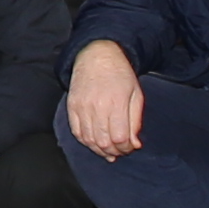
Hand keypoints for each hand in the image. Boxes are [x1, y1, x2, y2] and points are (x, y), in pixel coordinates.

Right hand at [64, 39, 144, 159]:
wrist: (97, 56)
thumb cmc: (120, 75)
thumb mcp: (136, 95)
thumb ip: (136, 121)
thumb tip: (135, 144)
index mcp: (116, 102)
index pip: (120, 137)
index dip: (126, 148)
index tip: (130, 147)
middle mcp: (97, 106)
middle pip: (104, 142)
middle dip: (114, 152)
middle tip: (120, 151)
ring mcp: (82, 107)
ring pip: (89, 140)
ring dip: (100, 150)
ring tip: (109, 151)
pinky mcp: (72, 106)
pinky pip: (77, 132)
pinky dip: (86, 142)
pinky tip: (95, 143)